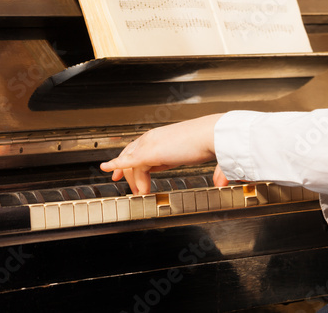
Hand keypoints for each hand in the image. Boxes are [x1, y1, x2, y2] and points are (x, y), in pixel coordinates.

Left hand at [100, 114, 221, 194]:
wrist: (214, 134)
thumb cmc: (213, 142)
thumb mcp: (201, 155)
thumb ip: (205, 167)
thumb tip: (220, 184)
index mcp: (164, 136)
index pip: (139, 147)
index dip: (130, 160)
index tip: (126, 172)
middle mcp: (154, 137)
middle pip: (130, 155)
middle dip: (125, 171)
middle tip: (125, 185)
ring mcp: (149, 144)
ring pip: (130, 164)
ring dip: (133, 180)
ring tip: (141, 193)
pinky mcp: (148, 153)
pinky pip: (127, 162)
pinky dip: (116, 166)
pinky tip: (107, 169)